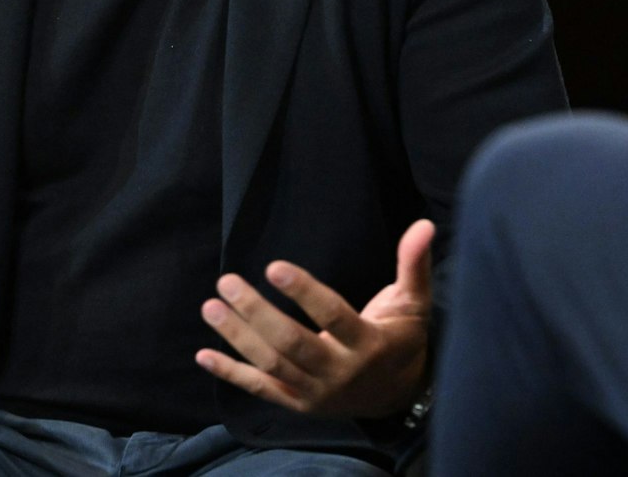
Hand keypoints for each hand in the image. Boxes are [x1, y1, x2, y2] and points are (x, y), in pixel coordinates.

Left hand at [197, 219, 433, 418]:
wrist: (397, 394)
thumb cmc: (403, 339)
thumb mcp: (414, 303)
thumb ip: (414, 264)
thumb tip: (423, 224)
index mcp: (369, 344)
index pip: (333, 316)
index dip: (304, 293)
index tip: (274, 268)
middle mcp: (340, 372)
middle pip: (292, 343)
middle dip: (256, 312)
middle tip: (227, 282)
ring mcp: (316, 392)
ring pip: (272, 364)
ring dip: (237, 337)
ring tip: (211, 307)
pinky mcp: (299, 404)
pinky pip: (262, 389)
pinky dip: (231, 374)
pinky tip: (204, 356)